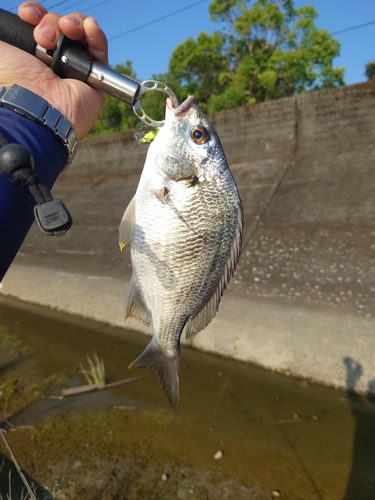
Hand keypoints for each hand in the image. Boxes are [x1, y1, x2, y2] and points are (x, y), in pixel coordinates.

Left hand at [0, 1, 107, 137]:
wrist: (35, 106)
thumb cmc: (12, 82)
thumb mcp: (0, 50)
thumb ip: (4, 35)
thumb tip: (3, 27)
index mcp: (30, 57)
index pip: (38, 26)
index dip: (35, 14)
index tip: (28, 16)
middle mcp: (52, 63)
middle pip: (59, 27)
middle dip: (51, 22)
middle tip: (43, 37)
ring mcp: (75, 70)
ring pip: (79, 34)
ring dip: (71, 24)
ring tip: (65, 30)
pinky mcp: (96, 78)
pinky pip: (100, 49)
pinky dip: (95, 33)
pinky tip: (88, 27)